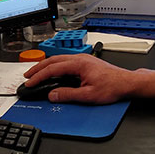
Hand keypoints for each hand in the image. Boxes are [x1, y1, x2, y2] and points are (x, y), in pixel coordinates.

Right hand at [23, 54, 138, 103]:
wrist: (126, 82)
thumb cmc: (112, 86)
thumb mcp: (88, 95)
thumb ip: (68, 95)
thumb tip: (53, 95)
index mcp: (78, 64)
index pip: (52, 68)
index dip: (39, 76)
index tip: (30, 83)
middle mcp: (79, 58)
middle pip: (53, 60)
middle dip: (38, 68)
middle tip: (27, 76)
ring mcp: (82, 59)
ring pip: (58, 59)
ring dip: (45, 66)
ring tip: (36, 73)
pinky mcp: (85, 62)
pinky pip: (65, 61)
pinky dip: (54, 66)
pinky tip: (52, 71)